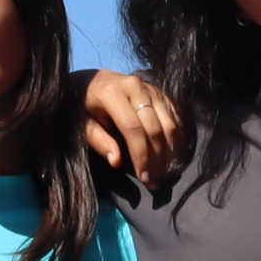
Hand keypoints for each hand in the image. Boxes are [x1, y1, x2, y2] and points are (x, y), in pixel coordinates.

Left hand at [80, 67, 182, 183]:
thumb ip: (98, 140)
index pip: (133, 128)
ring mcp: (151, 88)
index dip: (140, 155)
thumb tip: (116, 161)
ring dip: (170, 151)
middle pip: (154, 128)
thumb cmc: (85, 105)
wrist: (96, 80)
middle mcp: (135, 87)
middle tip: (155, 180)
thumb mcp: (83, 123)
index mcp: (112, 93)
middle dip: (157, 158)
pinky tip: (171, 154)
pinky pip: (176, 118)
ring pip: (169, 124)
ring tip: (164, 171)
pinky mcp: (162, 93)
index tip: (144, 177)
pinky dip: (176, 138)